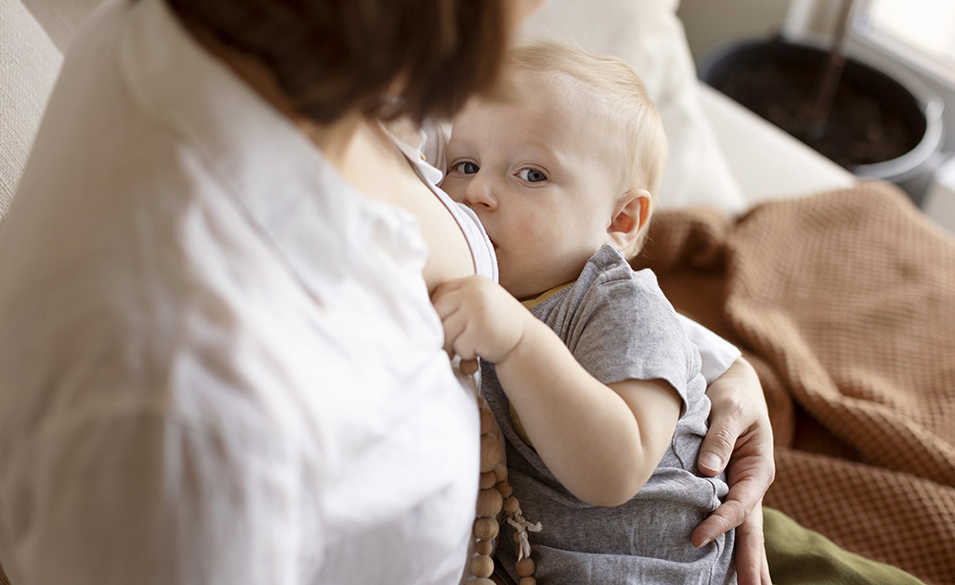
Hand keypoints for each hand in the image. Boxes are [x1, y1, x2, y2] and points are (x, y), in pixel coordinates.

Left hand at [431, 276, 530, 363]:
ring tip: (468, 348)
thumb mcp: (479, 304)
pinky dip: (467, 354)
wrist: (527, 342)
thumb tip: (419, 312)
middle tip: (450, 345)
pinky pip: (460, 346)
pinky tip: (481, 351)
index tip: (444, 327)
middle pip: (438, 312)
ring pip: (446, 332)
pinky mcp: (480, 330)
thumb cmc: (496, 326)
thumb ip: (456, 302)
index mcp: (472, 282)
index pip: (439, 295)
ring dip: (453, 346)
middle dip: (440, 332)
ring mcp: (477, 310)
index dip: (437, 315)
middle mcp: (474, 292)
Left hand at [693, 357, 773, 584]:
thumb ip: (720, 437)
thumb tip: (709, 470)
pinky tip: (727, 566)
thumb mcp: (730, 409)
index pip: (741, 504)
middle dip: (752, 561)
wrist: (732, 382)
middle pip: (751, 528)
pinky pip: (728, 516)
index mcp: (759, 467)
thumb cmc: (733, 394)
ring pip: (743, 528)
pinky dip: (730, 541)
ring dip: (746, 559)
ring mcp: (740, 487)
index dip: (721, 522)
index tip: (698, 537)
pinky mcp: (726, 485)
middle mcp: (752, 483)